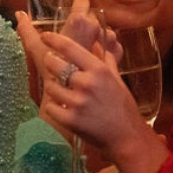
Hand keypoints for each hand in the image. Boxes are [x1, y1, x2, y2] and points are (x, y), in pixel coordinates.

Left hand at [39, 29, 144, 152]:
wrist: (126, 137)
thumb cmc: (122, 107)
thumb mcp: (117, 79)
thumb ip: (105, 60)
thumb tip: (98, 43)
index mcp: (99, 70)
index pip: (70, 48)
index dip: (54, 39)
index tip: (45, 36)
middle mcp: (87, 83)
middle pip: (54, 64)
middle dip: (50, 63)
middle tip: (52, 65)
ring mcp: (78, 102)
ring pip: (50, 86)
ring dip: (53, 87)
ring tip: (61, 91)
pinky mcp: (71, 120)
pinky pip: (51, 107)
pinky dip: (53, 106)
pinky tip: (62, 107)